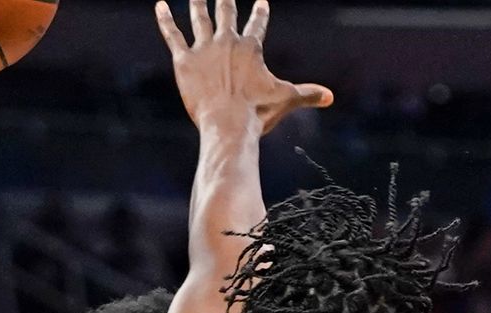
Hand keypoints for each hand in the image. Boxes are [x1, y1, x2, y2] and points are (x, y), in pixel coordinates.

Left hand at [154, 0, 333, 135]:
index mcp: (251, 47)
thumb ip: (308, 94)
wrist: (228, 124)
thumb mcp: (286, 99)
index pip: (258, 23)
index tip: (261, 2)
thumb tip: (331, 97)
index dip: (260, 12)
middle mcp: (227, 41)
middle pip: (226, 12)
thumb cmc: (258, 112)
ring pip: (199, 18)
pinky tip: (159, 6)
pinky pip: (172, 35)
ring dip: (196, 3)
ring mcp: (204, 49)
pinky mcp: (184, 61)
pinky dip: (165, 20)